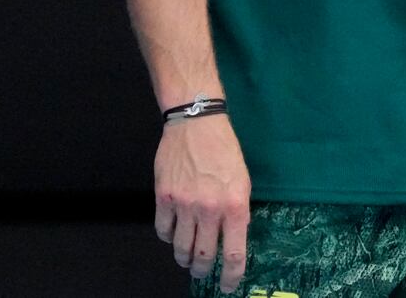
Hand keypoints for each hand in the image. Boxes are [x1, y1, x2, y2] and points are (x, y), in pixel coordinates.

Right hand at [154, 115, 250, 293]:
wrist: (196, 124)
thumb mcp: (242, 181)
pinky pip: (163, 231)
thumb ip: (238, 211)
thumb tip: (233, 237)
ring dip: (184, 258)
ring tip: (187, 259)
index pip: (234, 254)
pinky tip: (173, 234)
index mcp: (235, 206)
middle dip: (203, 270)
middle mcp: (209, 210)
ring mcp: (184, 205)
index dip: (231, 276)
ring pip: (181, 248)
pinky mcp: (164, 198)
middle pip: (204, 256)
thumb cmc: (224, 150)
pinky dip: (168, 237)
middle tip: (203, 271)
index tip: (227, 285)